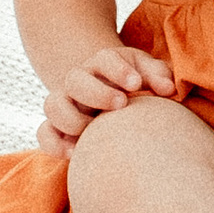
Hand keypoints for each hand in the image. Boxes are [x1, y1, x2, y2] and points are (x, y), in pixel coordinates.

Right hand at [40, 41, 178, 146]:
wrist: (108, 92)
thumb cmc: (132, 83)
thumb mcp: (144, 72)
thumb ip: (158, 75)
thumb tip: (169, 88)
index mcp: (102, 64)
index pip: (104, 59)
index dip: (118, 70)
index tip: (137, 84)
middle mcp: (79, 80)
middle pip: (74, 79)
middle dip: (97, 92)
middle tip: (121, 104)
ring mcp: (64, 103)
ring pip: (53, 105)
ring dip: (72, 117)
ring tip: (95, 129)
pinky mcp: (56, 128)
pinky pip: (44, 134)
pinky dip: (54, 144)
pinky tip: (75, 153)